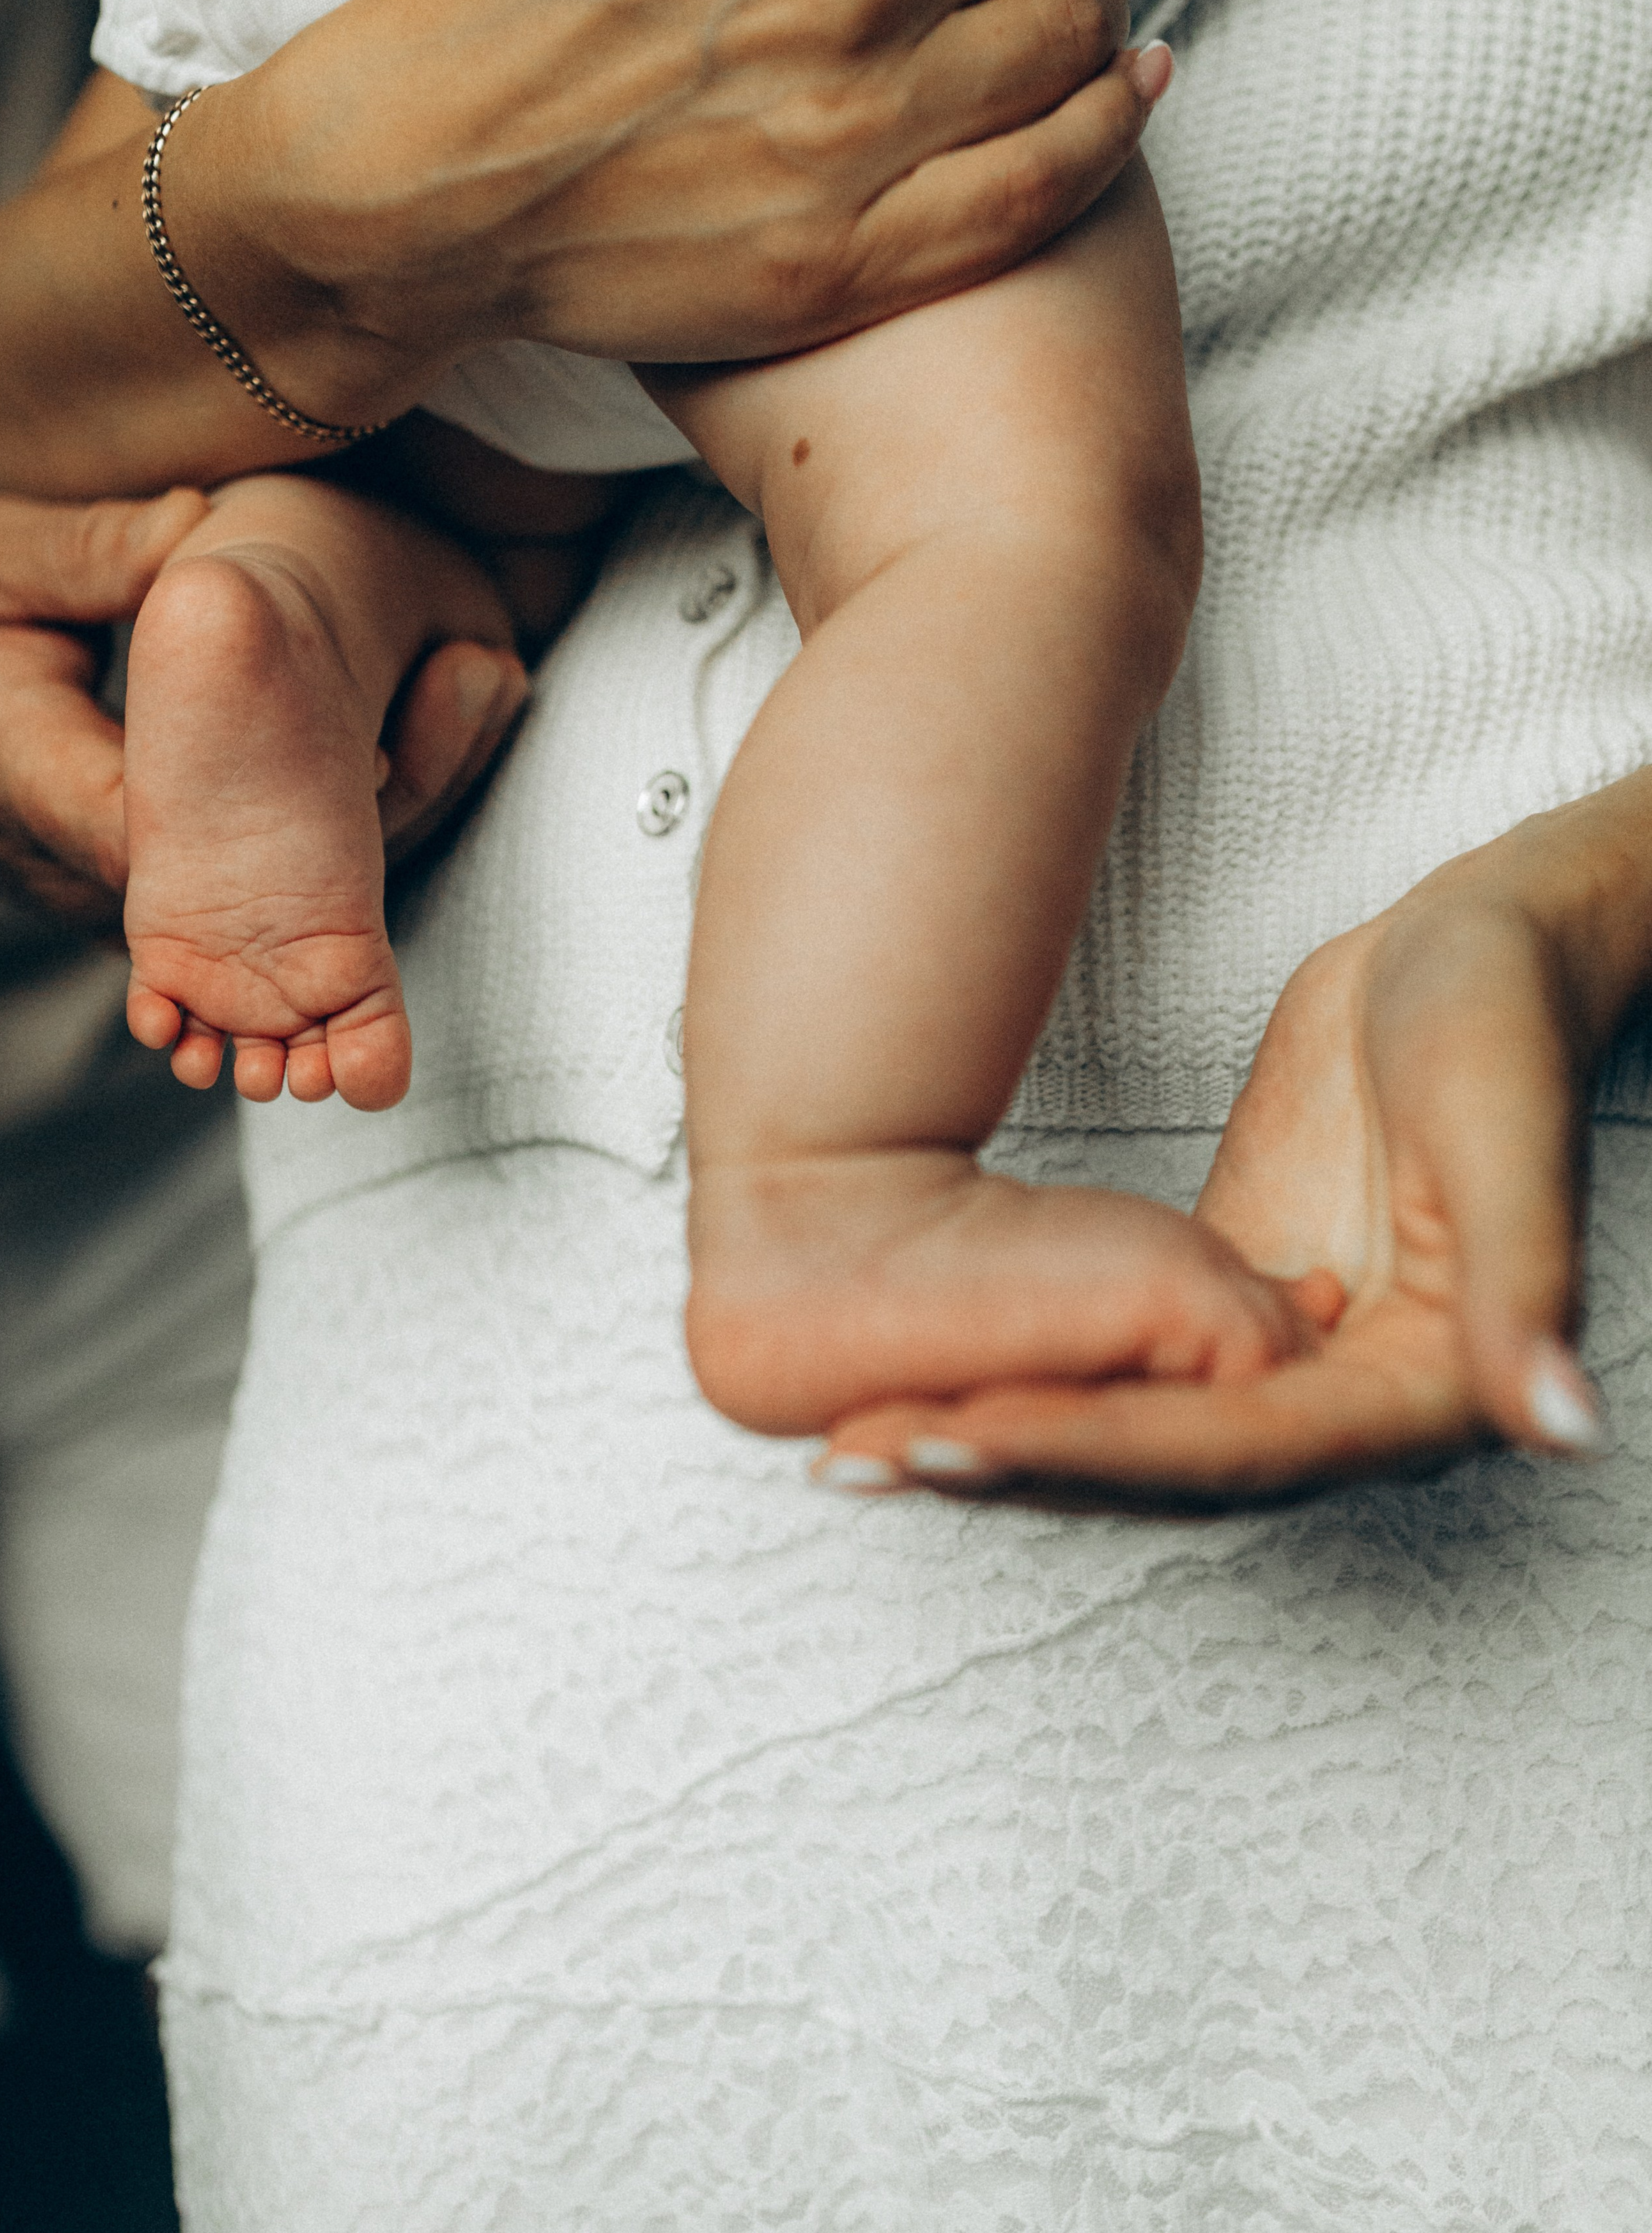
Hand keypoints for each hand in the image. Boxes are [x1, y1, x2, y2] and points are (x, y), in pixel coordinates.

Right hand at [0, 491, 521, 923]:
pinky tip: (453, 714)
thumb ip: (84, 552)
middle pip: (271, 872)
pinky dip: (375, 807)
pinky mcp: (193, 893)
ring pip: (297, 884)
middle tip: (478, 678)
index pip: (178, 836)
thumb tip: (193, 526)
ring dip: (404, 796)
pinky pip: (294, 873)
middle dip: (389, 792)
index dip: (290, 805)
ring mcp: (159, 898)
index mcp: (47, 785)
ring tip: (488, 678)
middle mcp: (111, 868)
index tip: (380, 737)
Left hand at [818, 806, 1640, 1506]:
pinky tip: (930, 1378)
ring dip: (1000, 1439)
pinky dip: (1031, 1379)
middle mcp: (1349, 1408)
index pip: (1230, 1447)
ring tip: (857, 1448)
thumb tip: (1558, 1425)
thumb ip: (1526, 1281)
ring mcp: (1283, 1363)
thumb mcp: (1506, 1127)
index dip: (1089, 1445)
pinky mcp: (1228, 1303)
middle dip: (1010, 1465)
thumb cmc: (1506, 1014)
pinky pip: (1119, 1368)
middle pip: (1159, 1469)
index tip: (956, 1432)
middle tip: (859, 1461)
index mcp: (1425, 1394)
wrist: (1490, 947)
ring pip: (1125, 1432)